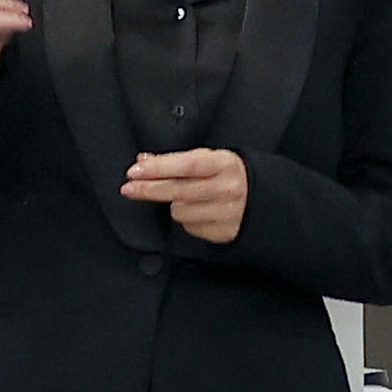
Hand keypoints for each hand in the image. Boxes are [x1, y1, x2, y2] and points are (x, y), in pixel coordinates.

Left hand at [121, 146, 250, 245]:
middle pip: (178, 191)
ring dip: (176, 205)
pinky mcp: (223, 232)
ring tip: (190, 197)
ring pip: (180, 211)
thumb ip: (177, 160)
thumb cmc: (229, 175)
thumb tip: (144, 161)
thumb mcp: (210, 159)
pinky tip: (200, 211)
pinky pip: (189, 227)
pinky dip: (189, 219)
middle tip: (128, 188)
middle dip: (148, 189)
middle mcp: (227, 188)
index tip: (135, 170)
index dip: (158, 168)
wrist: (263, 198)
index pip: (186, 165)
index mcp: (224, 164)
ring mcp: (226, 212)